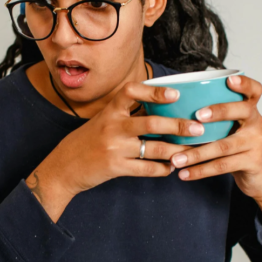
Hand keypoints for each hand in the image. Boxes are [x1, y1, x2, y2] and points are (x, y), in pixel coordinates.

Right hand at [28, 81, 203, 221]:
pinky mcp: (115, 167)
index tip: (175, 94)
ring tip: (192, 151)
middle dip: (178, 126)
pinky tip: (171, 168)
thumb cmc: (85, 142)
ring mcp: (114, 148)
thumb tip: (158, 109)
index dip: (154, 92)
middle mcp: (112, 127)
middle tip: (198, 128)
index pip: (131, 92)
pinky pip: (146, 169)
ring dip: (177, 151)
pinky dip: (162, 169)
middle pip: (151, 123)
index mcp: (109, 111)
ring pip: (154, 148)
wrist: (63, 168)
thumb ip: (124, 114)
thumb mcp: (101, 121)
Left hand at [169, 74, 261, 234]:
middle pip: (241, 111)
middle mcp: (256, 123)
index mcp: (249, 109)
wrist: (258, 178)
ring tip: (175, 159)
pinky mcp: (252, 162)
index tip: (228, 79)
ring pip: (224, 146)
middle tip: (196, 117)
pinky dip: (200, 171)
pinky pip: (222, 166)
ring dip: (196, 153)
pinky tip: (183, 174)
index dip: (244, 83)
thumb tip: (168, 107)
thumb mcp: (228, 127)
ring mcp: (256, 143)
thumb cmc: (233, 146)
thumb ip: (211, 117)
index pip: (253, 90)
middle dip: (218, 111)